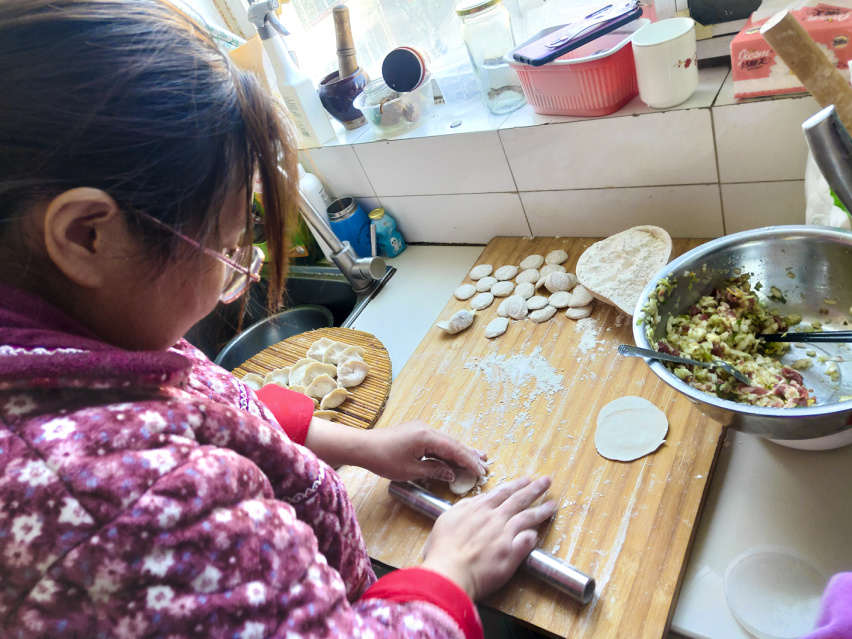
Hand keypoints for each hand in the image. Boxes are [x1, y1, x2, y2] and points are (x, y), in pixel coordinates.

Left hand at [358, 420, 486, 481]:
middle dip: (469, 454)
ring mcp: (421, 429)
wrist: (363, 446)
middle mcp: (427, 429)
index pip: (454, 449)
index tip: (481, 471)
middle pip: (453, 443)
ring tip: (477, 458)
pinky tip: (455, 456)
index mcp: (427, 436)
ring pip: (446, 441)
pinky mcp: (416, 432)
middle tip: (486, 463)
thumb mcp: (410, 470)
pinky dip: (447, 450)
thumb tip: (451, 473)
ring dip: (460, 451)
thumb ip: (434, 470)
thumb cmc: (384, 459)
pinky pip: (437, 442)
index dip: (469, 461)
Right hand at [420, 476, 555, 600]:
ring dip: (541, 510)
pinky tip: (537, 534)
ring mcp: (505, 535)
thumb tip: (479, 500)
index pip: (503, 492)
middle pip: (519, 500)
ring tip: (552, 505)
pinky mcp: (511, 553)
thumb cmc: (442, 549)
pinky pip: (527, 541)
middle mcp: (495, 518)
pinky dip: (532, 536)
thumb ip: (464, 507)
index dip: (516, 485)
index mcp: (479, 508)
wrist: (449, 572)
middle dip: (534, 489)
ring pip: (527, 518)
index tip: (527, 479)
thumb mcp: (446, 519)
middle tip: (546, 481)